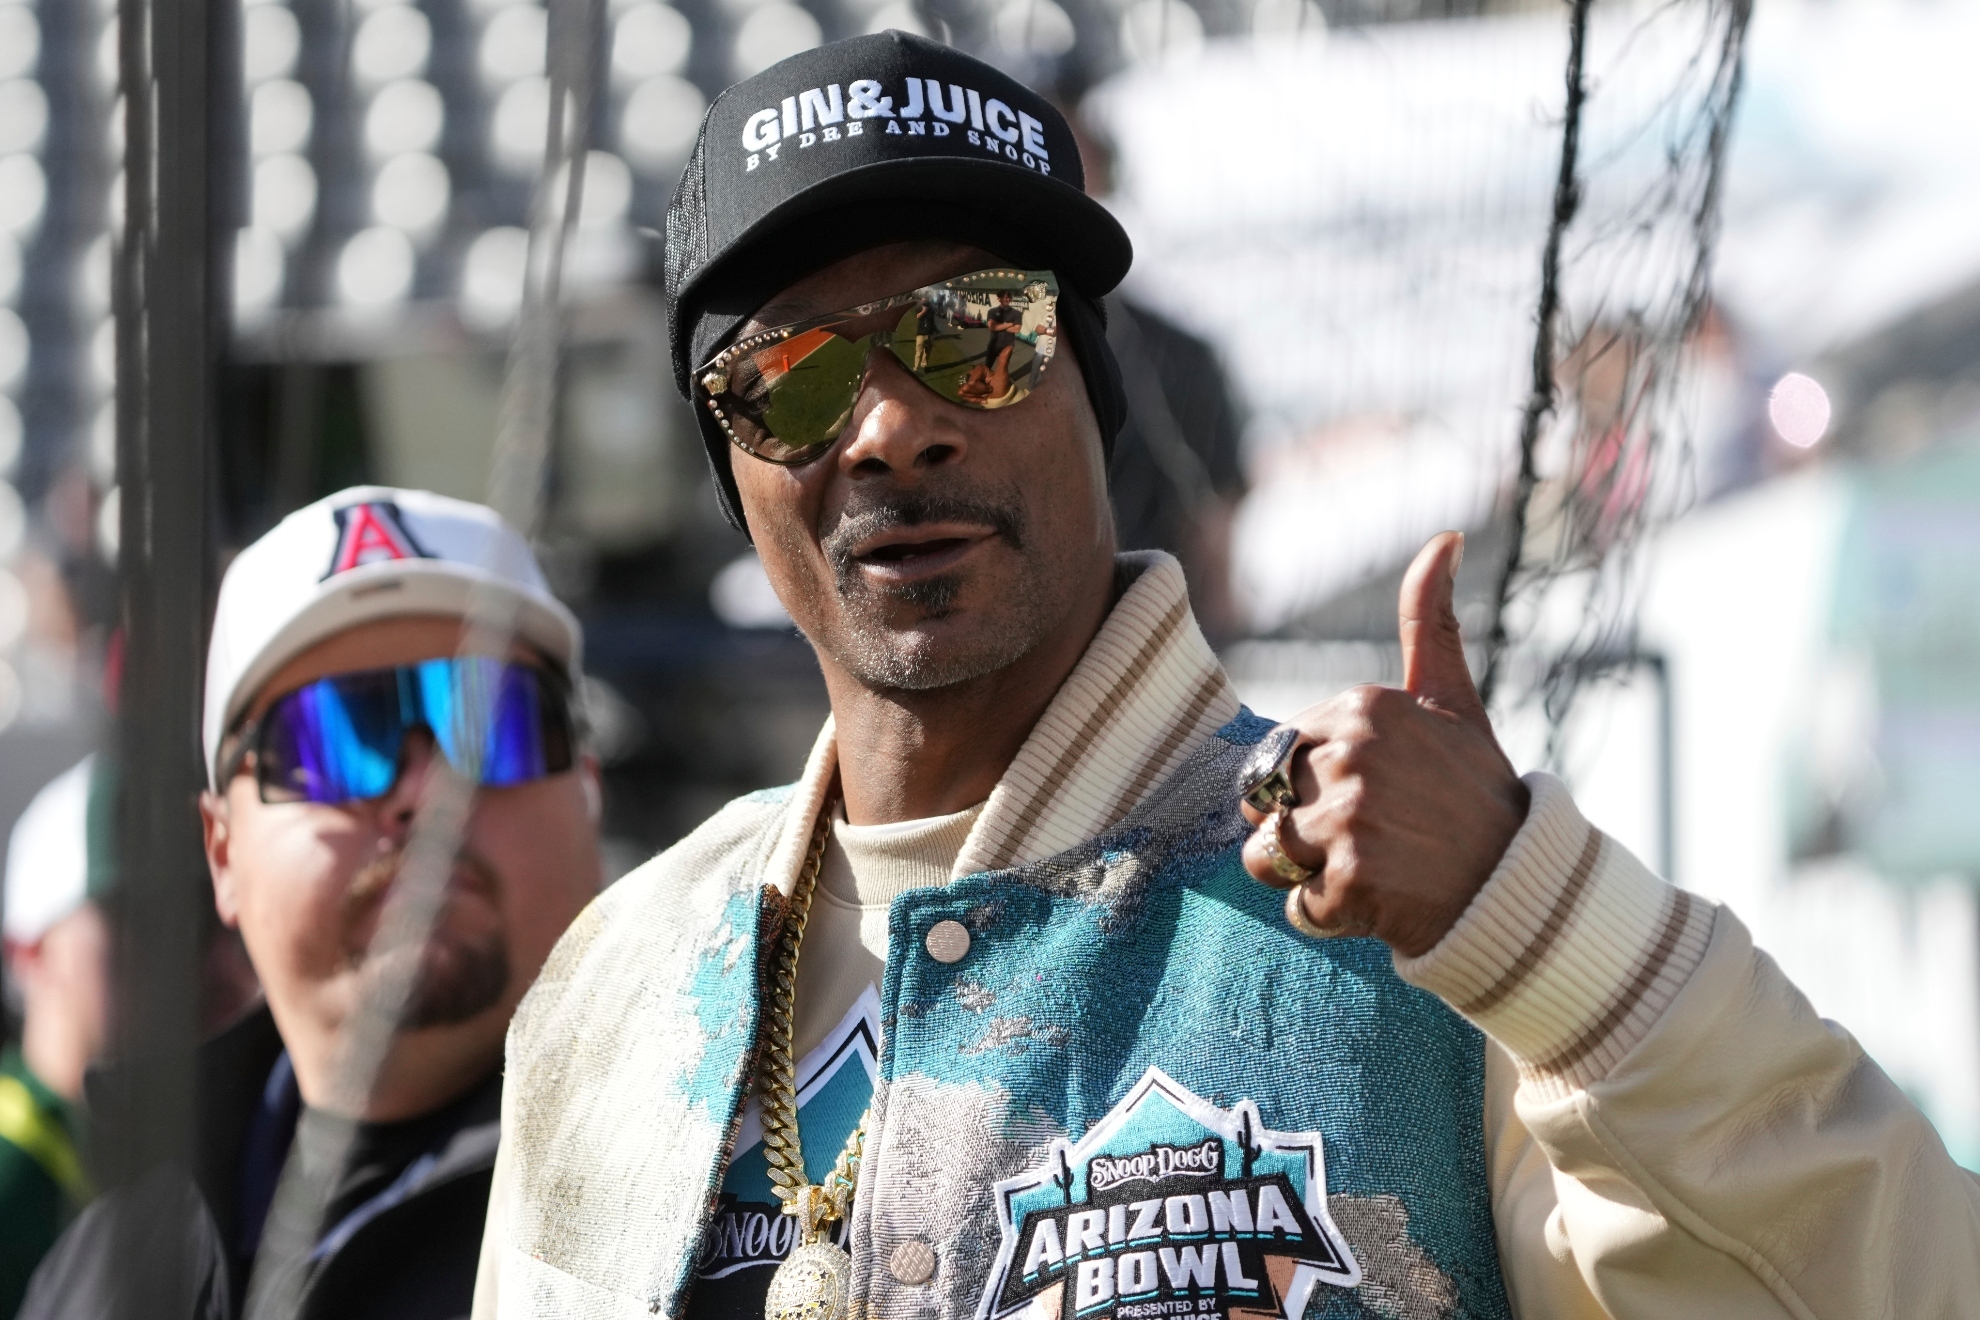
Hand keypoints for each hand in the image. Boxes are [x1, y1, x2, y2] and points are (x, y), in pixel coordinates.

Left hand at [1239, 532, 1529, 957]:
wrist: (1524, 889)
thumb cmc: (1478, 796)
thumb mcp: (1455, 704)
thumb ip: (1431, 624)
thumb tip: (1443, 538)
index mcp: (1364, 706)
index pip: (1279, 754)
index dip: (1316, 785)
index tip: (1382, 794)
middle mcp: (1352, 752)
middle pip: (1262, 800)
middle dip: (1301, 829)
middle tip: (1377, 837)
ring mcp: (1350, 816)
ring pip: (1267, 855)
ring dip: (1308, 877)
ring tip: (1375, 870)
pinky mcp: (1350, 879)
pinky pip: (1298, 906)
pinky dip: (1331, 918)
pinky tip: (1383, 903)